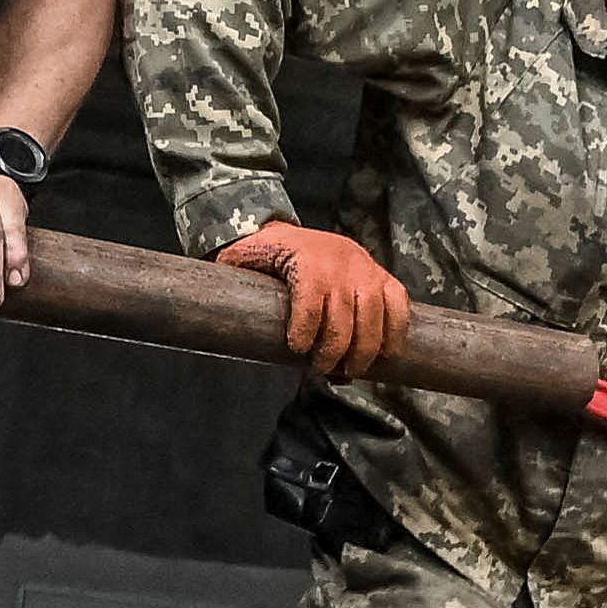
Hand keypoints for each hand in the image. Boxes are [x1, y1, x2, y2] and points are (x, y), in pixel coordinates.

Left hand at [218, 222, 408, 378]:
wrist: (295, 234)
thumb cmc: (267, 255)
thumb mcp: (244, 259)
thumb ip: (233, 277)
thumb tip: (207, 300)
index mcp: (308, 261)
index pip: (311, 301)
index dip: (305, 331)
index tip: (296, 350)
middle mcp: (342, 265)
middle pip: (345, 320)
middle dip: (333, 354)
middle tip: (320, 372)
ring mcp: (366, 272)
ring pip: (375, 320)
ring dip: (364, 353)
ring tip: (349, 372)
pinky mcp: (383, 279)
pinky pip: (399, 308)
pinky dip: (395, 336)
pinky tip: (383, 358)